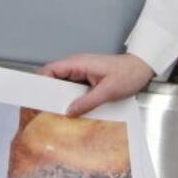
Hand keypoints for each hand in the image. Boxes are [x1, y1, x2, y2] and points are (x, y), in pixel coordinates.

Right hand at [38, 53, 154, 115]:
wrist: (143, 68)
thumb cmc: (128, 75)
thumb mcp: (108, 91)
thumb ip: (88, 102)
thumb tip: (68, 112)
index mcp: (78, 64)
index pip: (50, 70)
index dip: (40, 83)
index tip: (34, 98)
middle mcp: (77, 66)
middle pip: (54, 79)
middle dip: (47, 93)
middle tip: (41, 111)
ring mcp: (82, 73)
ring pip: (63, 85)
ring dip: (59, 98)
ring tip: (53, 114)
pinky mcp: (87, 80)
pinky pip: (73, 89)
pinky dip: (69, 99)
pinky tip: (69, 111)